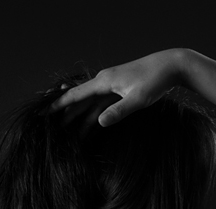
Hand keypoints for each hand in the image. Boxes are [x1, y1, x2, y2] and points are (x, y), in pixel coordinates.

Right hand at [49, 48, 185, 128]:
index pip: (76, 95)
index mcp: (104, 82)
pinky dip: (95, 114)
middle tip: (52, 128)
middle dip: (66, 114)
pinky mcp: (120, 90)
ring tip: (71, 134)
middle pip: (80, 100)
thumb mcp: (137, 100)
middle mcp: (104, 81)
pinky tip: (92, 125)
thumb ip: (119, 111)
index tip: (45, 113)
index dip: (60, 105)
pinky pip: (102, 104)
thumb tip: (100, 123)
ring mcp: (112, 85)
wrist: (170, 67)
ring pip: (91, 103)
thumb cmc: (155, 81)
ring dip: (80, 117)